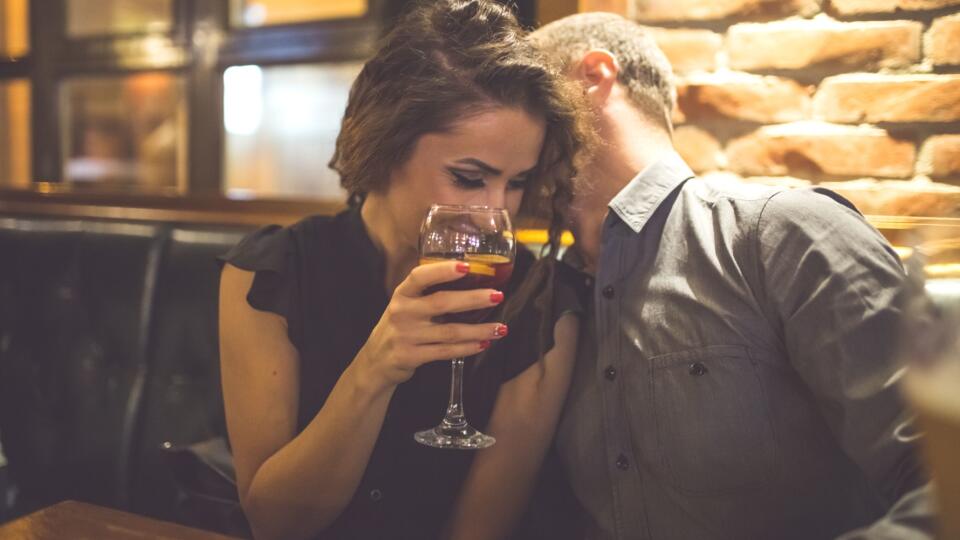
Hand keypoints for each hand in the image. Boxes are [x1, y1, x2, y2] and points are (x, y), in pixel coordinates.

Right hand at [356, 261, 506, 387]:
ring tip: (501, 327)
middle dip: (473, 299)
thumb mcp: (405, 305)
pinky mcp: (411, 357)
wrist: (375, 362)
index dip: (443, 270)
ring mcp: (406, 336)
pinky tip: (484, 344)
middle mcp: (402, 312)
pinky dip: (468, 348)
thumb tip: (470, 278)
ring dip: (479, 330)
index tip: (467, 266)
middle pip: (442, 303)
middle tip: (497, 295)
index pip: (420, 277)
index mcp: (402, 294)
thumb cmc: (399, 326)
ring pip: (450, 332)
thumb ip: (428, 293)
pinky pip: (446, 352)